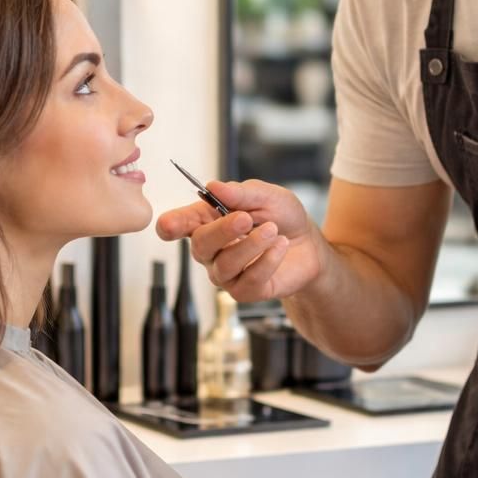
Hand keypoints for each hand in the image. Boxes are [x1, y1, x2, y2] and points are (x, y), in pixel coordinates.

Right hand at [155, 179, 326, 301]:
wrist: (308, 244)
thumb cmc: (281, 216)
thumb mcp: (268, 196)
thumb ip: (242, 192)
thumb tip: (214, 186)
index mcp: (207, 221)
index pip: (178, 225)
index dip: (170, 225)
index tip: (169, 225)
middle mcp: (211, 250)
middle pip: (200, 245)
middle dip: (222, 230)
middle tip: (245, 218)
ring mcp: (226, 273)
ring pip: (226, 264)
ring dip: (252, 245)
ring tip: (274, 230)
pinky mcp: (245, 291)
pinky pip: (249, 280)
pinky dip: (268, 260)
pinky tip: (281, 246)